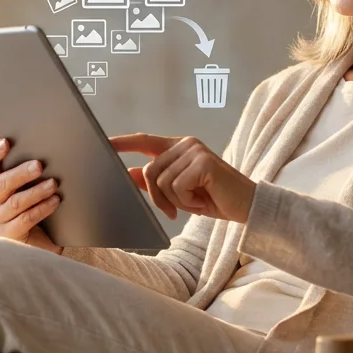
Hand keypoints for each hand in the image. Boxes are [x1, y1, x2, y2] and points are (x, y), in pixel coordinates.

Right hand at [0, 138, 62, 253]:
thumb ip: (27, 172)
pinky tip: (55, 201)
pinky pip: (26, 219)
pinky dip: (42, 208)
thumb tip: (42, 153)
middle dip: (22, 173)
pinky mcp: (8, 235)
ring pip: (16, 202)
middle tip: (39, 165)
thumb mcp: (27, 187)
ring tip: (53, 184)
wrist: (38, 241)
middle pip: (3, 183)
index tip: (6, 142)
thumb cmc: (33, 206)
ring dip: (37, 191)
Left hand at [109, 134, 256, 222]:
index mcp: (179, 147)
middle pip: (150, 171)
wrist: (248, 206)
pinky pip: (177, 187)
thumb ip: (156, 181)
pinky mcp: (202, 162)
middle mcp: (186, 144)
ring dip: (177, 201)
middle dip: (158, 197)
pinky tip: (204, 199)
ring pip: (162, 182)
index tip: (104, 143)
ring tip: (197, 201)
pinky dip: (187, 201)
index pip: (145, 141)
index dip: (123, 142)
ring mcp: (195, 151)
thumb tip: (129, 174)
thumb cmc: (215, 199)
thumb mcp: (180, 192)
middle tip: (176, 210)